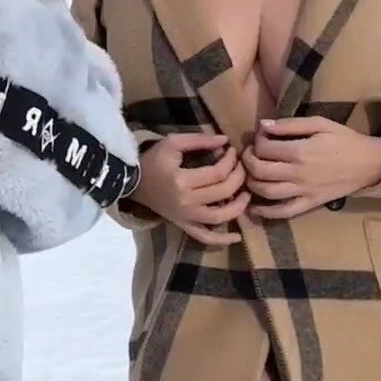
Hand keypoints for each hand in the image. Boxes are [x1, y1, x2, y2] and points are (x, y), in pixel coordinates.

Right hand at [137, 132, 249, 246]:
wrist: (133, 183)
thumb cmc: (153, 160)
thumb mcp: (173, 143)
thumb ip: (199, 140)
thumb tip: (225, 140)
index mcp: (182, 181)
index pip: (218, 173)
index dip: (231, 161)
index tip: (232, 151)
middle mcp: (187, 202)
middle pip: (223, 192)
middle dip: (238, 177)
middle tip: (240, 166)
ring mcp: (186, 217)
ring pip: (219, 217)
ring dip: (238, 206)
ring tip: (246, 194)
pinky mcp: (184, 225)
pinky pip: (204, 237)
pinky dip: (221, 240)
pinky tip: (237, 237)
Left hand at [242, 116, 380, 219]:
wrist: (370, 163)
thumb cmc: (344, 140)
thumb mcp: (320, 124)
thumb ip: (290, 124)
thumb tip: (263, 126)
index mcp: (300, 151)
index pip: (264, 149)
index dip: (256, 142)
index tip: (259, 138)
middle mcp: (299, 173)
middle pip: (260, 171)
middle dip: (248, 162)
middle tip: (249, 155)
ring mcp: (304, 191)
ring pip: (267, 192)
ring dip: (251, 183)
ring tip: (250, 174)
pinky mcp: (310, 203)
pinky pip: (284, 212)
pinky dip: (266, 212)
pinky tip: (254, 208)